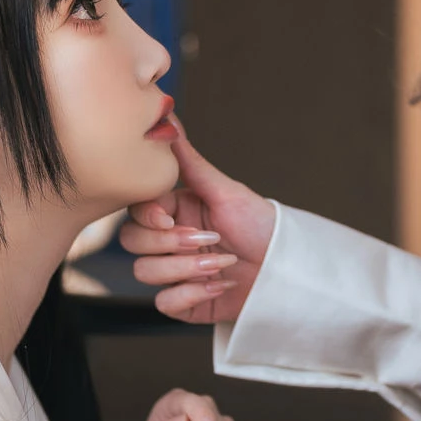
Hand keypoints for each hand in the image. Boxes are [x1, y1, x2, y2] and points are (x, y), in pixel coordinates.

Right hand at [122, 127, 275, 324]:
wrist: (288, 267)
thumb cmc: (261, 224)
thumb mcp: (225, 190)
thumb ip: (189, 160)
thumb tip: (169, 116)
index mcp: (175, 211)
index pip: (136, 211)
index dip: (148, 217)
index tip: (171, 218)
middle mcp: (170, 241)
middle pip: (132, 243)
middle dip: (168, 244)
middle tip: (206, 240)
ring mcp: (175, 272)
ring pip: (144, 274)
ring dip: (184, 270)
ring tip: (222, 263)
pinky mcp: (185, 301)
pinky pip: (164, 303)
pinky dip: (190, 295)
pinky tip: (220, 285)